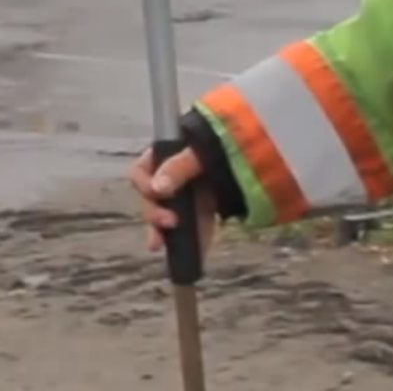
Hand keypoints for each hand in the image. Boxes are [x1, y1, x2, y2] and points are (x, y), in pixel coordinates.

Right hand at [129, 143, 217, 258]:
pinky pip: (194, 226)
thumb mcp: (200, 150)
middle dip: (156, 215)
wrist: (253, 150)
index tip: (158, 195)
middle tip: (168, 223)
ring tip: (163, 246)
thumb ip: (178, 167)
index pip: (140, 174)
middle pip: (152, 200)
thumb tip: (158, 189)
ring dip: (165, 233)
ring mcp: (186, 195)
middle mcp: (169, 177)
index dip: (145, 186)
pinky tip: (195, 253)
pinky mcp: (202, 209)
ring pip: (169, 217)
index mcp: (163, 156)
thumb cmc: (223, 140)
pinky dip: (194, 239)